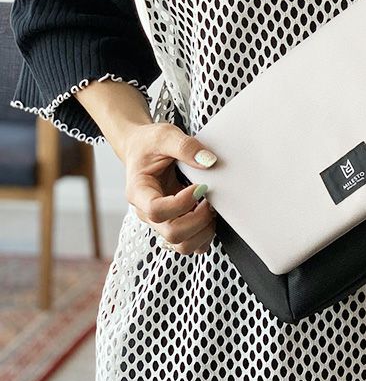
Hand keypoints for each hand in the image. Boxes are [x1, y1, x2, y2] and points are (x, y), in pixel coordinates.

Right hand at [122, 122, 218, 254]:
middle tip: (210, 200)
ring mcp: (161, 221)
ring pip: (182, 245)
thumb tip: (209, 161)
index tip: (199, 187)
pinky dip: (204, 235)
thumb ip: (186, 146)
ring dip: (203, 231)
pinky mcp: (174, 223)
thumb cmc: (149, 144)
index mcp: (139, 192)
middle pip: (171, 234)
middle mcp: (147, 212)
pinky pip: (190, 243)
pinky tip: (208, 215)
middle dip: (198, 219)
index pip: (156, 210)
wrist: (143, 149)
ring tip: (211, 208)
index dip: (181, 203)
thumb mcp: (165, 135)